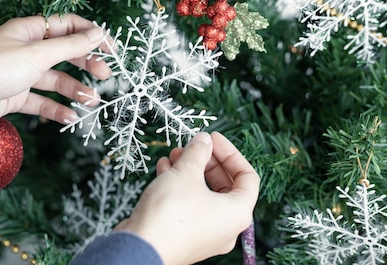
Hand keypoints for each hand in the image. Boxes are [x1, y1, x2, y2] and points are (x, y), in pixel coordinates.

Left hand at [0, 14, 112, 133]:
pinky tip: (70, 117)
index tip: (111, 48)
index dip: (91, 35)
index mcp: (30, 31)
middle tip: (106, 75)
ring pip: (56, 80)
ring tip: (92, 101)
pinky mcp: (15, 96)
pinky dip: (57, 109)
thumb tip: (97, 33)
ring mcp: (21, 74)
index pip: (68, 26)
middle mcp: (27, 50)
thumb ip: (71, 46)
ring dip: (75, 90)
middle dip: (87, 64)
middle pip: (66, 53)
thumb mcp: (37, 54)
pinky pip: (43, 102)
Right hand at [115, 131, 259, 264]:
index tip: (213, 138)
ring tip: (175, 154)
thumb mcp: (187, 172)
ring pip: (204, 194)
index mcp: (237, 213)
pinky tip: (164, 169)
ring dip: (191, 171)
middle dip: (207, 161)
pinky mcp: (186, 237)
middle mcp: (226, 227)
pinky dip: (180, 186)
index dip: (230, 153)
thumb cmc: (170, 214)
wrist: (139, 248)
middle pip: (225, 185)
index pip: (247, 176)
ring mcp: (206, 234)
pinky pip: (190, 206)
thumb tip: (204, 140)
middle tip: (193, 145)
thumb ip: (199, 152)